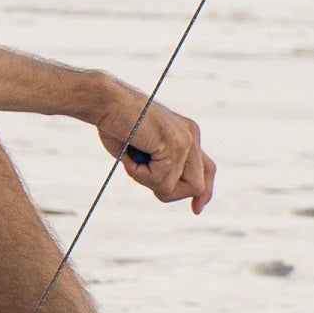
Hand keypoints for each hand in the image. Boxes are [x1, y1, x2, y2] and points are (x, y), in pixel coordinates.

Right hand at [98, 89, 214, 211]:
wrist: (106, 102)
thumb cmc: (117, 125)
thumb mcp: (145, 150)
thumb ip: (162, 165)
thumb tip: (169, 189)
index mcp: (187, 134)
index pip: (207, 169)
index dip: (205, 192)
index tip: (196, 210)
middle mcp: (192, 135)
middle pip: (196, 186)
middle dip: (167, 191)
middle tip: (140, 171)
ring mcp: (186, 140)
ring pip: (175, 188)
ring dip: (147, 181)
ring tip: (132, 158)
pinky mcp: (175, 144)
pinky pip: (160, 180)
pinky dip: (138, 173)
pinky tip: (130, 153)